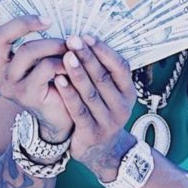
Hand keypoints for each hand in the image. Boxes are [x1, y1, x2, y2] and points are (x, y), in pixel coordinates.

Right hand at [0, 9, 72, 142]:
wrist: (59, 116)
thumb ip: (32, 40)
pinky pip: (45, 67)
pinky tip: (71, 65)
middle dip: (24, 23)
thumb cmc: (50, 80)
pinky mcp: (26, 94)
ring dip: (53, 44)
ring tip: (70, 46)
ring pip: (28, 50)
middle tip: (46, 20)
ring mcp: (9, 85)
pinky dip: (62, 62)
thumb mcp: (36, 59)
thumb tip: (45, 15)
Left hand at [54, 35, 136, 179]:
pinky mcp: (92, 133)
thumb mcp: (111, 95)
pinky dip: (69, 94)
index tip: (87, 36)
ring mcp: (108, 122)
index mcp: (128, 92)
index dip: (104, 51)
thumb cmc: (102, 113)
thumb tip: (86, 40)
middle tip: (73, 40)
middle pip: (104, 78)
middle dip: (87, 57)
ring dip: (77, 73)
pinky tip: (58, 80)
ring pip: (91, 93)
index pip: (120, 67)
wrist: (103, 151)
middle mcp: (122, 106)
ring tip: (66, 56)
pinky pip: (79, 110)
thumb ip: (103, 73)